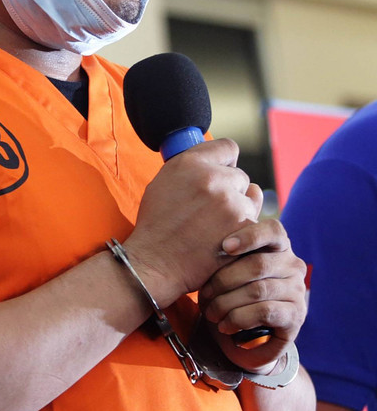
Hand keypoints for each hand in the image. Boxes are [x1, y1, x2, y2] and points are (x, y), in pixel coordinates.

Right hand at [125, 138, 262, 307]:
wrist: (156, 263)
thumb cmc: (156, 225)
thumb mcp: (163, 183)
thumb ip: (190, 167)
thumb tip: (215, 162)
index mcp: (190, 163)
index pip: (228, 148)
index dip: (227, 162)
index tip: (223, 173)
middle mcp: (212, 177)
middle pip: (240, 176)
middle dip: (231, 191)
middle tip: (213, 211)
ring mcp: (230, 202)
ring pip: (250, 199)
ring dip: (239, 212)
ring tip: (216, 228)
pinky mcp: (243, 227)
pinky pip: (254, 222)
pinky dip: (243, 232)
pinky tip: (224, 240)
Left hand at [198, 218, 306, 370]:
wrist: (247, 339)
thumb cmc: (232, 295)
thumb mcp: (226, 271)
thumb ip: (223, 255)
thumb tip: (200, 246)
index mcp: (277, 247)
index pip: (272, 230)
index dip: (249, 236)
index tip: (224, 246)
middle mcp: (292, 265)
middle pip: (257, 264)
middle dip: (223, 280)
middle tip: (204, 295)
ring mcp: (297, 290)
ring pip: (257, 289)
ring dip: (226, 303)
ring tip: (211, 313)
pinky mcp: (296, 315)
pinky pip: (264, 312)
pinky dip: (239, 318)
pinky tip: (226, 325)